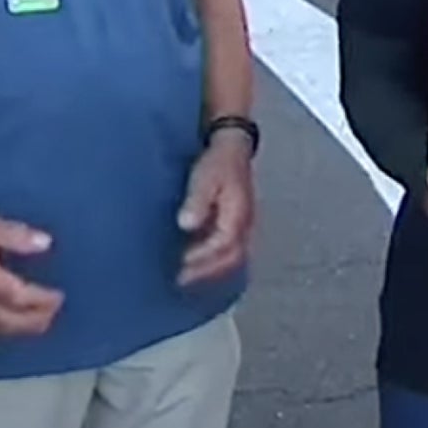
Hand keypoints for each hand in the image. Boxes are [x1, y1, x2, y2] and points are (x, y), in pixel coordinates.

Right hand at [0, 209, 63, 336]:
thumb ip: (18, 237)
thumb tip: (46, 244)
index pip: (20, 299)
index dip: (42, 301)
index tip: (59, 297)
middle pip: (11, 322)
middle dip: (35, 321)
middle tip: (54, 313)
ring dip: (21, 329)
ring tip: (39, 321)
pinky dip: (4, 328)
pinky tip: (12, 321)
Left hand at [178, 131, 255, 285]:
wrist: (233, 147)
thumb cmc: (218, 162)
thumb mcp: (204, 178)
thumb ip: (197, 201)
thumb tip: (187, 224)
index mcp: (238, 214)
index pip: (224, 245)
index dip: (203, 257)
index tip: (182, 263)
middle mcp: (245, 224)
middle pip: (231, 258)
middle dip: (207, 271)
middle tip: (183, 280)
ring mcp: (244, 225)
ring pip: (233, 256)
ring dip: (211, 269)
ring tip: (189, 276)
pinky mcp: (237, 224)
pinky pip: (230, 249)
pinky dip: (215, 260)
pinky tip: (199, 261)